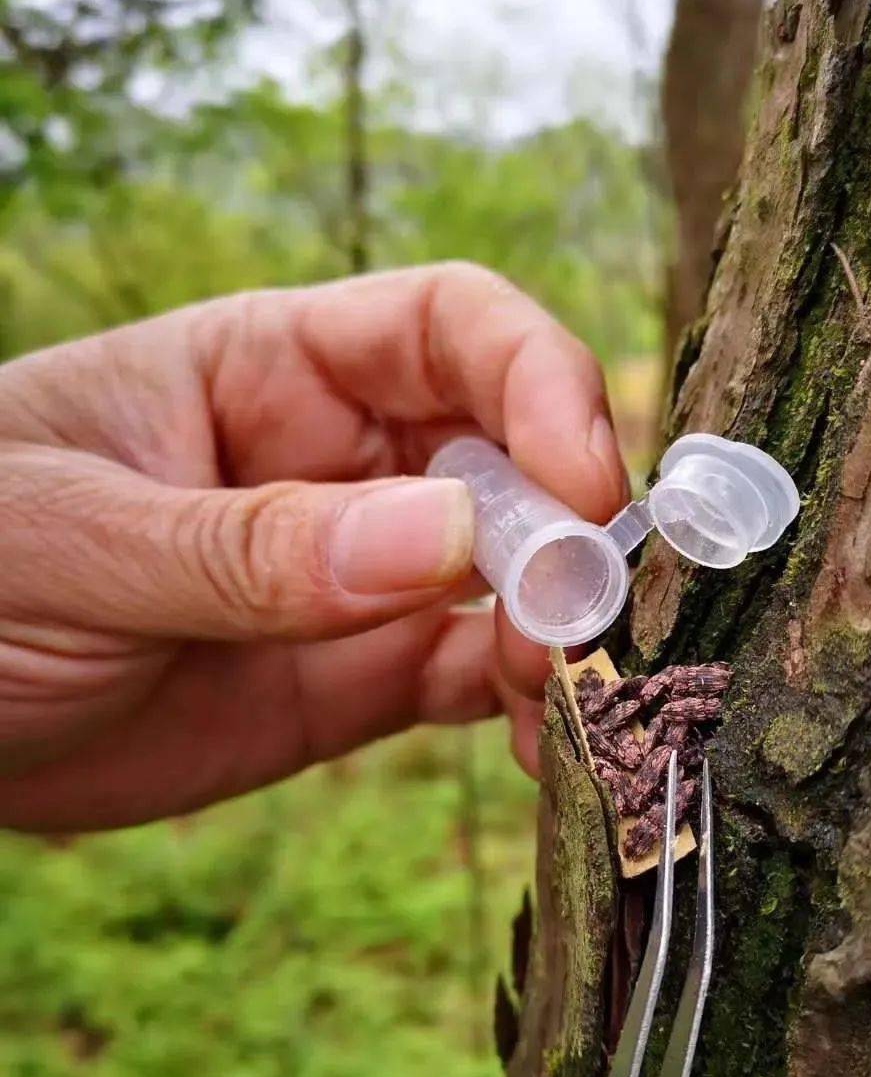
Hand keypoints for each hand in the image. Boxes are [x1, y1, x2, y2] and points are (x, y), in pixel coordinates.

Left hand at [0, 263, 627, 830]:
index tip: (580, 480)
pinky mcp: (356, 679)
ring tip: (574, 701)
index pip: (450, 329)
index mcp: (271, 367)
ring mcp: (357, 578)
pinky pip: (472, 678)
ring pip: (510, 579)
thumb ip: (254, 545)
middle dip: (570, 527)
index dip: (538, 382)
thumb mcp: (78, 540)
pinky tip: (547, 747)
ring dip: (563, 629)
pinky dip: (527, 707)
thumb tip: (446, 538)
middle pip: (510, 457)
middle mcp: (341, 463)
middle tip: (585, 621)